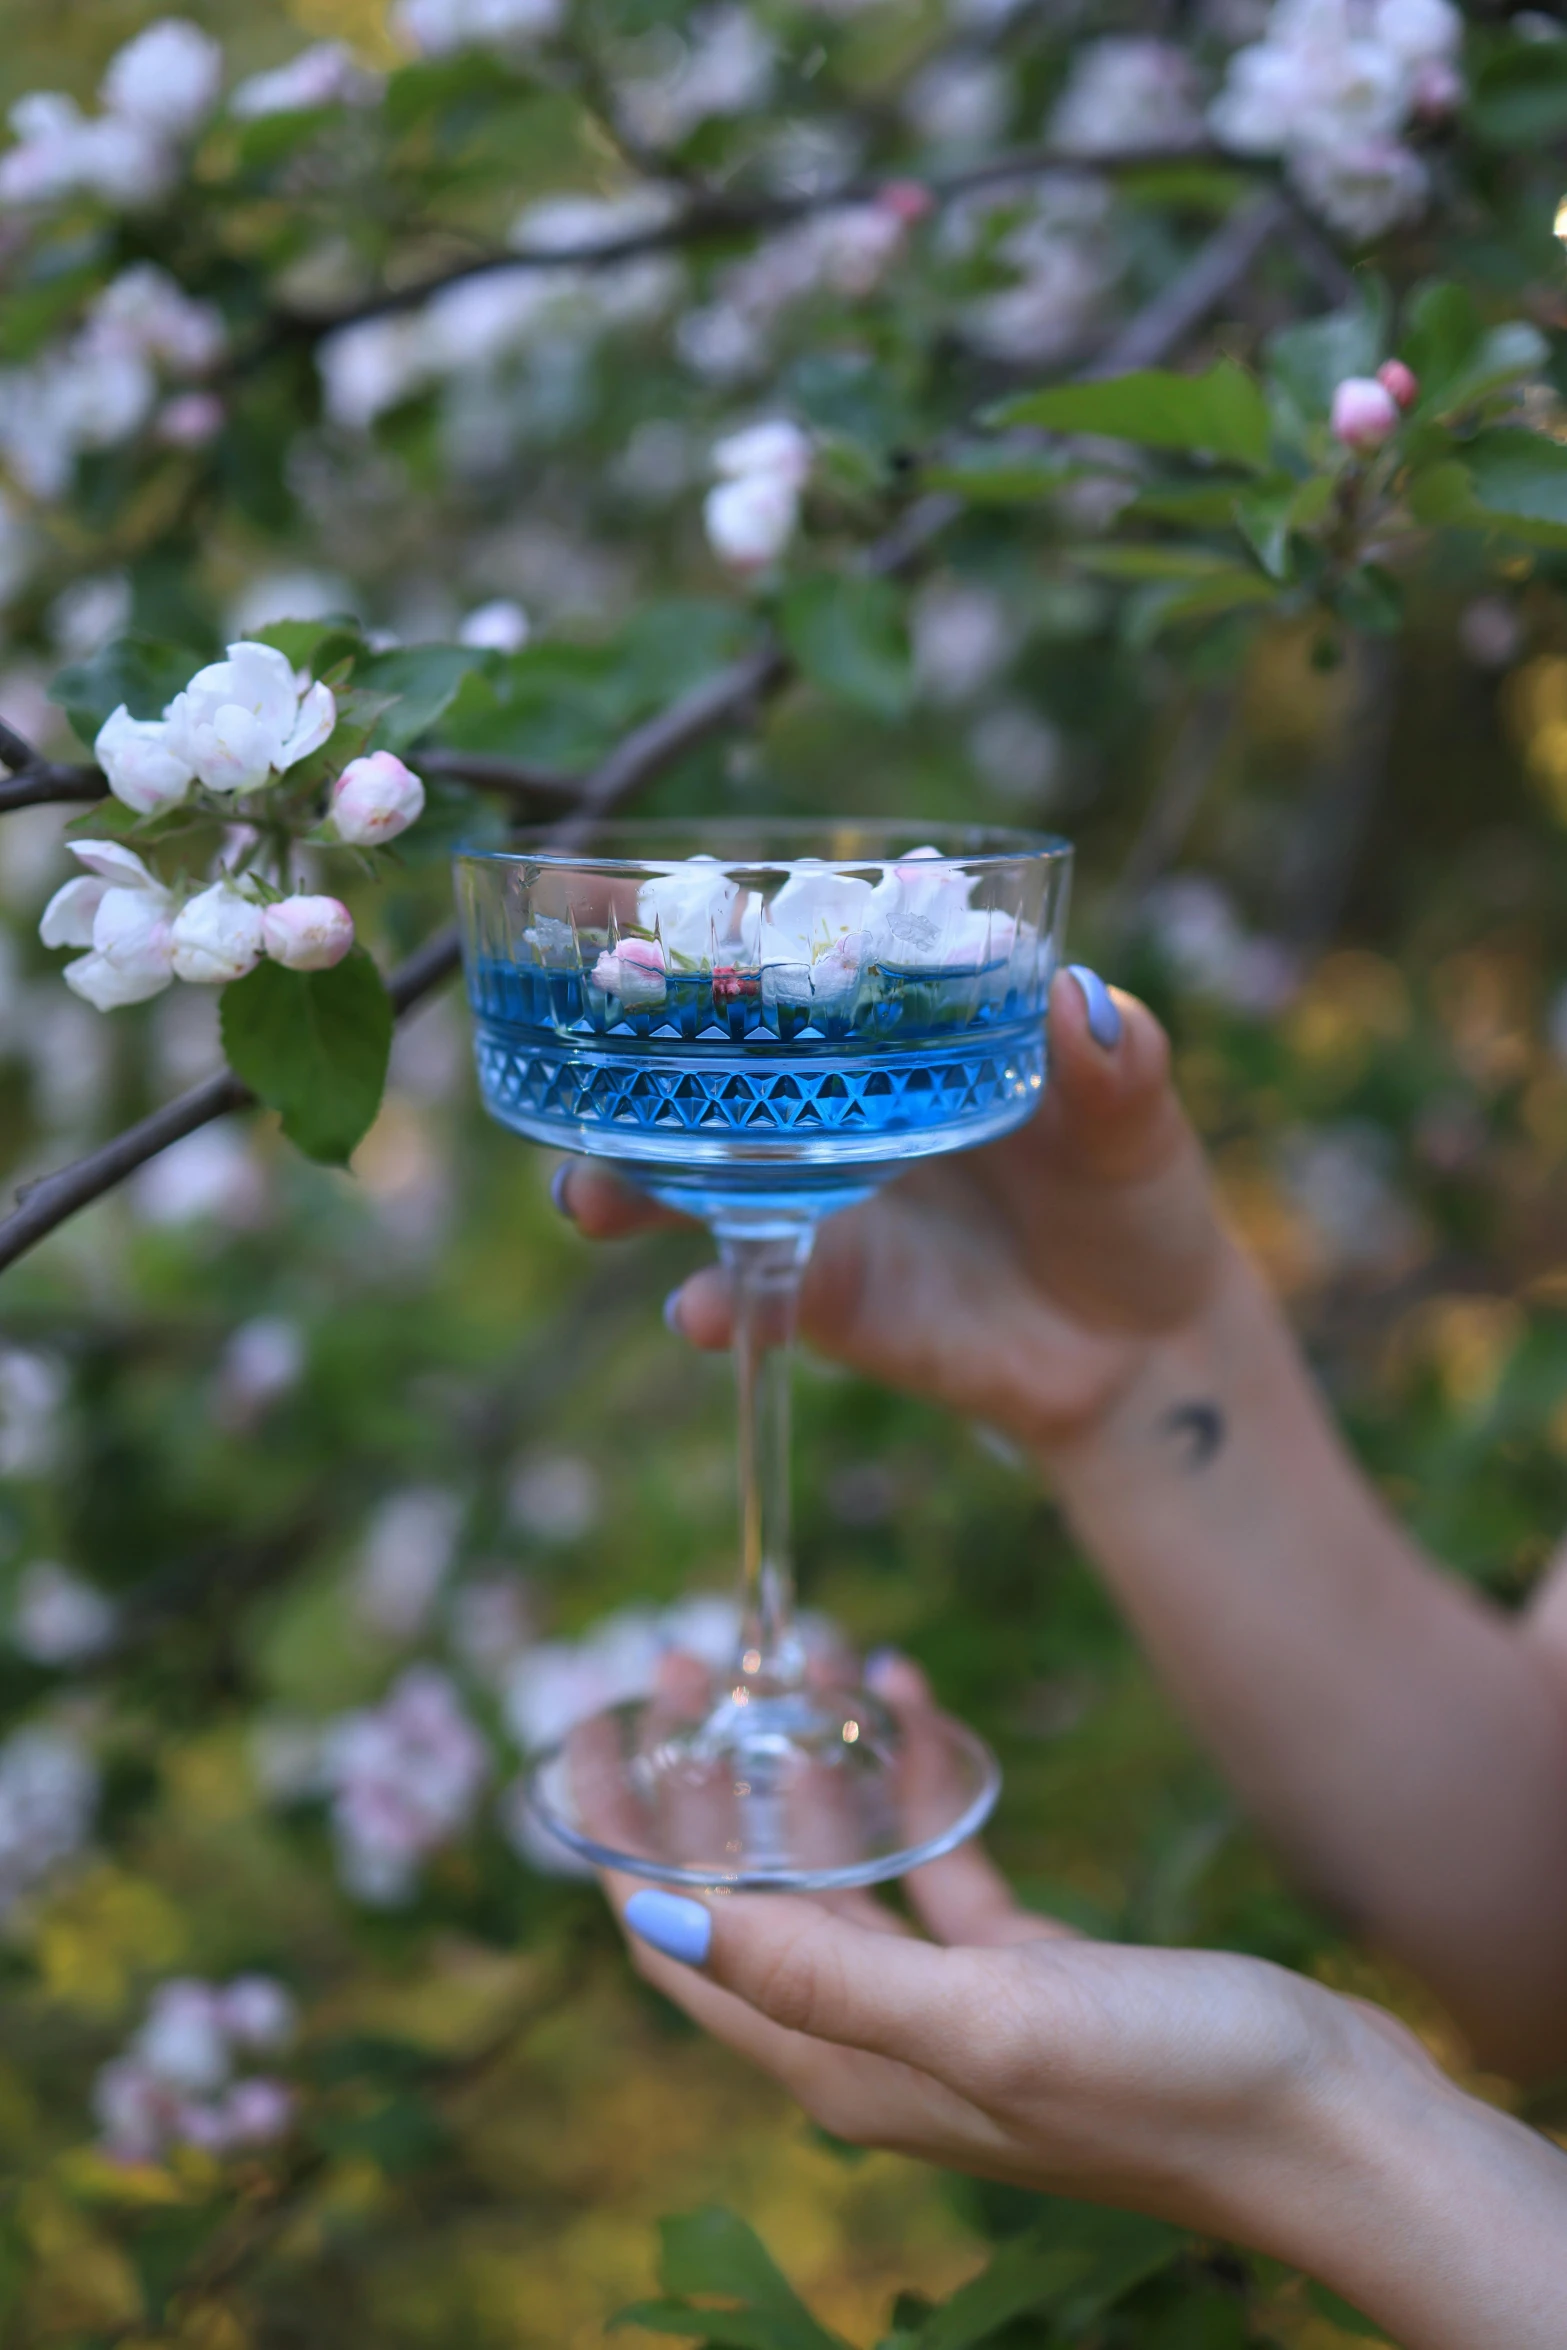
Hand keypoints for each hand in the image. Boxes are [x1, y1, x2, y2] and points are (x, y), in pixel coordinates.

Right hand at [555, 969, 1226, 1450]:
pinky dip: (717, 1303)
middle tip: (567, 1049)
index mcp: (888, 1030)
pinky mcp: (822, 1295)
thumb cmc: (1133, 1198)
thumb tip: (1080, 999)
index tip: (596, 897)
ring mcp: (814, 1200)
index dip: (689, 929)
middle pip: (692, 1069)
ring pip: (685, 1183)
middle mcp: (827, 1105)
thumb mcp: (1138, 1118)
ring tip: (590, 1196)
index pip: (776, 961)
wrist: (1144, 1349)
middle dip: (613, 1060)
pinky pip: (746, 1293)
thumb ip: (1116, 1063)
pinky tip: (704, 1310)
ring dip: (623, 1184)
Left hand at [602, 1657, 1434, 2250]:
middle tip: (691, 1655)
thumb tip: (647, 1914)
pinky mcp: (1022, 1968)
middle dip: (709, 1773)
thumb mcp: (983, 2020)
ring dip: (820, 1755)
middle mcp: (874, 2034)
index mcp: (838, 2060)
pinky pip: (938, 1855)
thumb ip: (816, 1973)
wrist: (1334, 2126)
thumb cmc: (1166, 2084)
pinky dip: (917, 1775)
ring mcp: (949, 1999)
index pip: (673, 1938)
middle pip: (748, 1885)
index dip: (615, 1835)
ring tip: (816, 1646)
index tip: (595, 1720)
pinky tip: (912, 1690)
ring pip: (846, 1859)